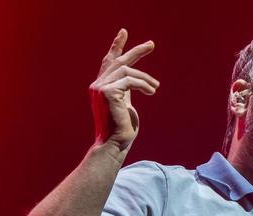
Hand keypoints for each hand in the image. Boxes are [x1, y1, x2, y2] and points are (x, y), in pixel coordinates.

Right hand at [89, 29, 158, 150]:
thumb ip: (127, 91)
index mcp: (101, 87)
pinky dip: (143, 85)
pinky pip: (130, 81)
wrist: (116, 145)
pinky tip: (151, 91)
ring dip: (145, 78)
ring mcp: (99, 88)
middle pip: (118, 61)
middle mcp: (97, 85)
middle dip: (136, 51)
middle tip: (151, 44)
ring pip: (127, 71)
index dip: (116, 47)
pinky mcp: (106, 92)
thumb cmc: (123, 130)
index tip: (124, 33)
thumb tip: (137, 80)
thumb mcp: (126, 105)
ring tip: (155, 88)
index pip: (108, 62)